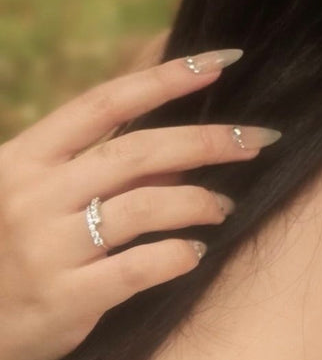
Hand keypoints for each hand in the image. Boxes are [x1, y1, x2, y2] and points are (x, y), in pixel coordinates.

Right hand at [0, 49, 281, 359]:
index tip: (224, 60)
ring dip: (199, 200)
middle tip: (258, 140)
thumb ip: (105, 163)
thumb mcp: (39, 192)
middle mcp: (33, 196)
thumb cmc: (11, 248)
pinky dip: (179, 254)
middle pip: (139, 151)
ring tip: (224, 206)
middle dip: (208, 141)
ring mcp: (46, 248)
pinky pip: (141, 266)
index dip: (168, 76)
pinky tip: (195, 252)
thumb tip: (187, 137)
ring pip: (146, 205)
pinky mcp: (64, 298)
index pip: (107, 101)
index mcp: (26, 157)